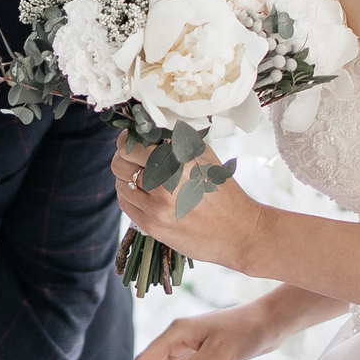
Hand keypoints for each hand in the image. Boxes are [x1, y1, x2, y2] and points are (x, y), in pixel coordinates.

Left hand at [113, 134, 269, 272]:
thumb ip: (177, 141)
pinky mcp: (152, 226)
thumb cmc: (224, 191)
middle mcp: (164, 183)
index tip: (130, 140)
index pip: (131, 145)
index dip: (127, 141)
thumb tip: (149, 127)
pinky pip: (126, 205)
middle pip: (119, 163)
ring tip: (140, 177)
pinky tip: (142, 193)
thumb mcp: (205, 156)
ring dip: (125, 178)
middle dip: (122, 157)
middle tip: (132, 157)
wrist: (240, 231)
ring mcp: (156, 207)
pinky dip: (129, 196)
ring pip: (120, 185)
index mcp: (178, 160)